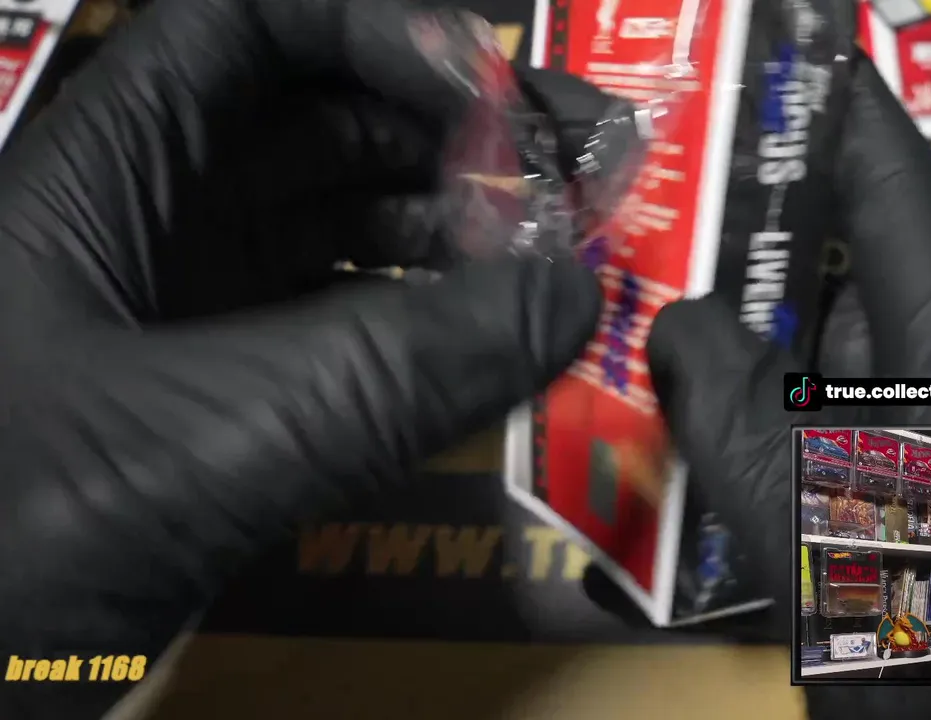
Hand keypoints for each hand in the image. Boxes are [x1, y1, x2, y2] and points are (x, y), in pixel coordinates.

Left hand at [0, 1, 607, 715]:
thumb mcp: (198, 449)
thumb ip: (389, 376)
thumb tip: (572, 299)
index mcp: (106, 178)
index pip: (253, 29)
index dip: (383, 32)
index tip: (493, 99)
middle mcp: (151, 224)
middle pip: (324, 120)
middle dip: (458, 134)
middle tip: (587, 174)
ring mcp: (183, 315)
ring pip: (342, 226)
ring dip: (456, 229)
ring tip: (564, 260)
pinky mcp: (215, 400)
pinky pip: (342, 327)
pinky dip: (427, 324)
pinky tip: (498, 345)